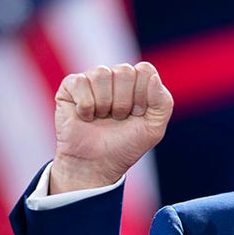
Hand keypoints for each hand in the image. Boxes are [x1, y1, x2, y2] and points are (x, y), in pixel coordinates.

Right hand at [50, 62, 172, 192]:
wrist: (96, 164)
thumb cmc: (125, 145)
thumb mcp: (154, 129)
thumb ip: (163, 102)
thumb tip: (154, 77)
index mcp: (136, 82)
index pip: (145, 70)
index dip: (142, 95)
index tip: (136, 114)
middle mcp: (114, 76)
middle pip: (124, 71)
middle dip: (123, 102)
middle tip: (117, 118)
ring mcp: (92, 79)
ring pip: (102, 73)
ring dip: (104, 104)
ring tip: (101, 118)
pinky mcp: (71, 86)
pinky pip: (80, 82)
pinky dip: (85, 106)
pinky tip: (85, 116)